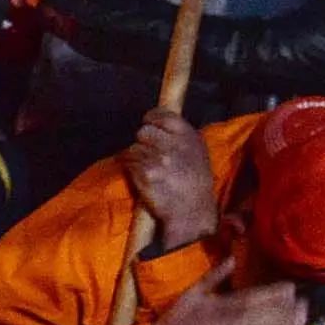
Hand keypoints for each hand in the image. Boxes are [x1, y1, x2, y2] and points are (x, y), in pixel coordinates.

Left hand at [123, 111, 220, 249]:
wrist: (192, 210)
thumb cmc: (195, 182)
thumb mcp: (196, 151)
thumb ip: (180, 135)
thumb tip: (159, 124)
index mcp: (188, 135)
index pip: (161, 114)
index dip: (152, 119)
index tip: (150, 124)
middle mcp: (173, 144)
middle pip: (143, 131)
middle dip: (143, 141)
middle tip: (149, 152)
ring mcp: (158, 158)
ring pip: (133, 148)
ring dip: (136, 157)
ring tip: (147, 167)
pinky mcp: (145, 173)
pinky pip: (128, 163)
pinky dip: (131, 168)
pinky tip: (142, 176)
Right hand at [131, 279, 308, 324]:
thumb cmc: (172, 323)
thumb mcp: (189, 295)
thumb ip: (213, 276)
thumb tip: (234, 256)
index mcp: (207, 310)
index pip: (244, 301)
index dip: (270, 295)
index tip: (290, 287)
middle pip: (253, 322)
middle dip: (281, 312)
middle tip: (302, 303)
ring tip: (299, 320)